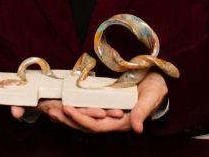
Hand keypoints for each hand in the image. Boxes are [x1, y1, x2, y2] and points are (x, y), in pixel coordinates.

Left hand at [10, 72, 167, 133]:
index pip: (96, 125)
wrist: (158, 80)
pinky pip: (86, 109)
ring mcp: (107, 112)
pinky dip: (73, 108)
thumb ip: (143, 111)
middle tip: (50, 111)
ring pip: (83, 118)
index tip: (66, 109)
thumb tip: (137, 129)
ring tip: (50, 109)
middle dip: (67, 119)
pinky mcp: (104, 103)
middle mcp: (112, 119)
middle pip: (85, 124)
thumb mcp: (152, 97)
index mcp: (122, 121)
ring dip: (66, 116)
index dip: (80, 119)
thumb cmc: (156, 87)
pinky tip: (61, 104)